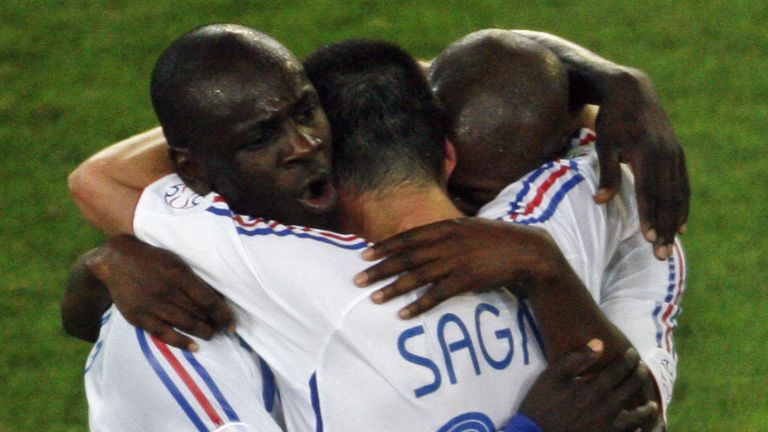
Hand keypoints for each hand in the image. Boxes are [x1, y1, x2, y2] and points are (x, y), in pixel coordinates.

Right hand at [87, 234, 233, 349]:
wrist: (115, 262)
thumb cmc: (153, 260)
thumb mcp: (176, 262)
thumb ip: (193, 280)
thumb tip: (217, 299)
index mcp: (178, 273)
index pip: (207, 298)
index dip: (222, 313)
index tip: (232, 323)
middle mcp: (166, 290)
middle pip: (197, 312)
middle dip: (214, 323)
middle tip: (224, 330)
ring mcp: (151, 304)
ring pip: (184, 323)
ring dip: (202, 332)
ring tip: (211, 334)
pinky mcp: (139, 316)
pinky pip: (163, 333)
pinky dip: (181, 341)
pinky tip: (194, 346)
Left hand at [355, 218, 564, 317]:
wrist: (527, 250)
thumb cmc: (496, 239)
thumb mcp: (468, 226)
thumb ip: (445, 232)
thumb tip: (422, 240)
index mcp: (446, 226)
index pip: (408, 237)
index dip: (385, 247)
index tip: (365, 255)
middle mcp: (447, 242)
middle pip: (406, 257)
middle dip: (380, 269)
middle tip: (358, 279)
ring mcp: (456, 262)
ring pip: (417, 277)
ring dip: (393, 288)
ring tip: (374, 298)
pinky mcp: (466, 281)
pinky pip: (436, 295)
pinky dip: (418, 305)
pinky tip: (404, 313)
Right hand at [518, 342, 658, 431]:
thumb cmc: (541, 404)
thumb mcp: (551, 376)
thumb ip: (576, 359)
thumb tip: (599, 343)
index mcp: (594, 387)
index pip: (620, 369)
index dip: (629, 359)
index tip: (633, 352)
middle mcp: (608, 405)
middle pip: (632, 387)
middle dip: (639, 374)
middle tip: (641, 369)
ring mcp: (610, 425)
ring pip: (638, 416)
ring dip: (647, 408)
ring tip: (651, 404)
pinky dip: (639, 431)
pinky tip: (640, 429)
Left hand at [593, 70, 689, 259]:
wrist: (632, 91)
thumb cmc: (611, 120)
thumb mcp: (604, 144)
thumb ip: (606, 174)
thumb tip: (600, 202)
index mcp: (645, 153)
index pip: (649, 192)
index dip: (649, 217)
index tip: (649, 239)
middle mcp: (665, 155)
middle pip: (666, 199)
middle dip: (664, 228)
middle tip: (661, 255)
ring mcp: (674, 154)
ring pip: (678, 194)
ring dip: (674, 221)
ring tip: (670, 245)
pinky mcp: (678, 153)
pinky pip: (682, 184)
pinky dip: (682, 205)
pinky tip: (680, 224)